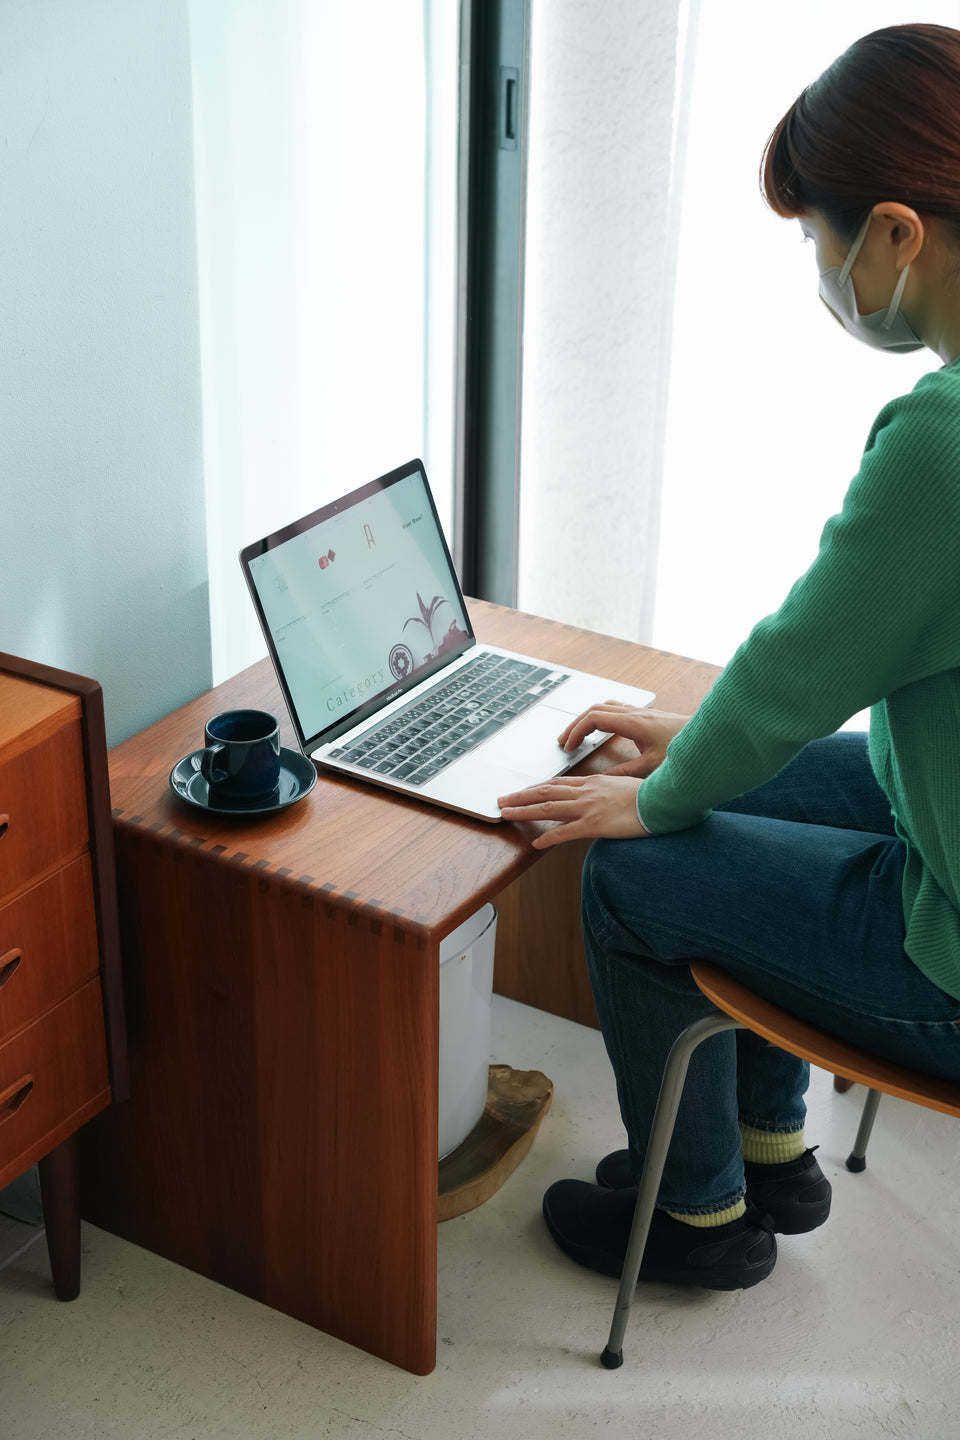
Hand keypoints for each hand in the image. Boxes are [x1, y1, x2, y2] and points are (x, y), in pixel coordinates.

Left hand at [498, 774, 650, 848]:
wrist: (663, 801)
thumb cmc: (650, 795)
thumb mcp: (624, 786)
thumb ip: (607, 789)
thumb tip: (601, 793)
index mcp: (593, 782)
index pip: (557, 784)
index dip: (536, 788)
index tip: (522, 791)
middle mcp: (586, 792)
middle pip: (545, 792)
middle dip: (520, 796)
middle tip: (502, 799)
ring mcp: (589, 807)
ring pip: (548, 808)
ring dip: (524, 811)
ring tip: (507, 814)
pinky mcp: (595, 824)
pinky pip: (565, 832)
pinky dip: (549, 837)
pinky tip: (536, 842)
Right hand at [558, 703, 689, 777]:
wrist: (711, 739)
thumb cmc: (686, 751)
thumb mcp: (652, 768)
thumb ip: (625, 774)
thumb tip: (602, 782)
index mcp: (633, 723)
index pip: (594, 718)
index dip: (577, 731)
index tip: (569, 747)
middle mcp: (636, 713)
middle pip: (595, 709)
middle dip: (576, 725)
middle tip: (564, 742)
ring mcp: (642, 713)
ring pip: (606, 707)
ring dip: (588, 719)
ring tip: (578, 736)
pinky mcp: (649, 717)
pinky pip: (617, 710)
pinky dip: (603, 718)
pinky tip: (603, 731)